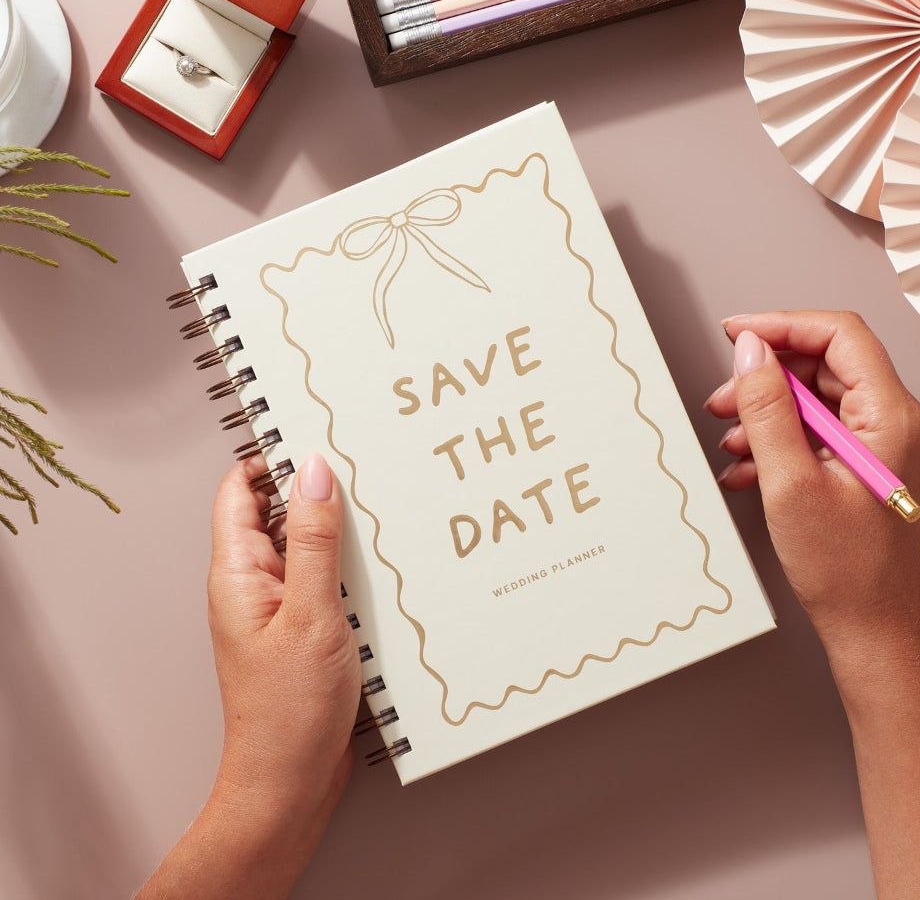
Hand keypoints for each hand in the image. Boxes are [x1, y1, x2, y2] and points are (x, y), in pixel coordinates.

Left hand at [207, 453, 360, 874]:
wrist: (290, 784)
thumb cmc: (289, 710)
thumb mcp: (311, 614)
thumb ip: (315, 541)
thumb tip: (314, 470)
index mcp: (239, 573)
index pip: (240, 490)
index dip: (271, 456)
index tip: (315, 432)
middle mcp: (255, 583)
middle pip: (278, 513)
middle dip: (317, 488)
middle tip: (365, 467)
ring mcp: (280, 607)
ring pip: (308, 547)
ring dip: (340, 531)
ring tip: (383, 512)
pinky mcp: (305, 629)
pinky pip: (325, 580)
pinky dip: (350, 567)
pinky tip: (384, 567)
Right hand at [704, 310, 919, 656]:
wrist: (872, 628)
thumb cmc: (845, 570)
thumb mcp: (790, 483)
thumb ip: (767, 408)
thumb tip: (750, 351)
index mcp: (894, 418)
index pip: (840, 336)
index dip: (782, 324)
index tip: (737, 332)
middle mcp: (900, 423)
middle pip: (825, 367)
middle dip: (766, 381)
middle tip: (723, 400)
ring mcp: (888, 444)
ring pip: (819, 400)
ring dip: (768, 415)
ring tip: (732, 442)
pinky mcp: (872, 464)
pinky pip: (822, 431)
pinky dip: (782, 441)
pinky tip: (749, 468)